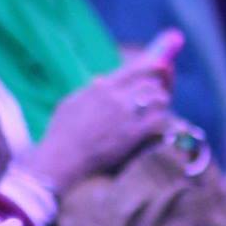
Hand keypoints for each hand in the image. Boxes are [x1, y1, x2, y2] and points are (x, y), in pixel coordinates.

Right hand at [32, 64, 171, 187]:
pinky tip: (158, 121)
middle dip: (161, 84)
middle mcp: (117, 97)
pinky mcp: (135, 134)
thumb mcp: (71, 104)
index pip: (136, 68)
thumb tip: (100, 78)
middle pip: (151, 82)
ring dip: (161, 100)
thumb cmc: (61, 134)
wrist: (61, 160)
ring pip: (158, 98)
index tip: (163, 64)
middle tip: (164, 87)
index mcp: (102, 87)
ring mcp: (127, 115)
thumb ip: (89, 90)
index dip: (153, 65)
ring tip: (159, 105)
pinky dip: (161, 117)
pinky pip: (159, 118)